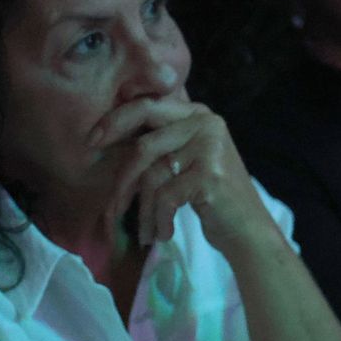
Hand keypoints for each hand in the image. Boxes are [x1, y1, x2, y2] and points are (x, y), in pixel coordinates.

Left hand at [93, 96, 273, 254]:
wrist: (248, 230)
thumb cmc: (210, 197)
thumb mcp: (187, 159)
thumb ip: (160, 142)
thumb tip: (107, 136)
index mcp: (197, 113)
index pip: (147, 106)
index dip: (116, 121)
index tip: (92, 141)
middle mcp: (205, 123)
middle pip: (145, 140)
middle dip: (120, 170)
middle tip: (107, 199)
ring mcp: (210, 147)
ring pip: (152, 175)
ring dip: (142, 210)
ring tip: (143, 231)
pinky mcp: (209, 174)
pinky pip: (165, 196)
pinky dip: (158, 220)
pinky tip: (163, 234)